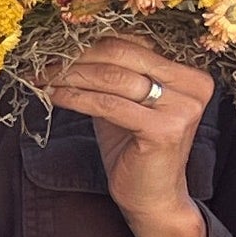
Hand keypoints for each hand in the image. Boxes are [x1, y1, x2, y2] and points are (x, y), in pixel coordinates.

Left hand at [40, 32, 214, 236]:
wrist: (151, 197)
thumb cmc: (134, 147)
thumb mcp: (124, 101)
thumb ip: (110, 72)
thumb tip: (67, 43)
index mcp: (190, 73)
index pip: (133, 42)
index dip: (89, 40)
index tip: (54, 43)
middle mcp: (193, 86)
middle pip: (121, 54)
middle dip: (75, 55)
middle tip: (41, 58)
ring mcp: (182, 108)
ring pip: (111, 78)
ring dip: (69, 75)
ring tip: (41, 76)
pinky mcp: (164, 129)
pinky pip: (107, 104)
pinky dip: (75, 97)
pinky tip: (53, 95)